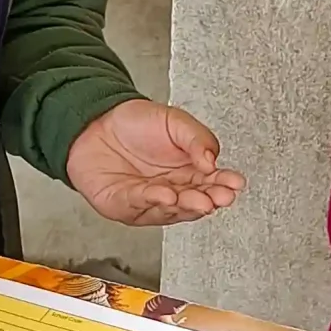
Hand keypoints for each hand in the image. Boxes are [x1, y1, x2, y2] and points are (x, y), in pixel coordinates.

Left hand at [64, 100, 244, 225]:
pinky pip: (139, 205)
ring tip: (199, 200)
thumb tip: (213, 162)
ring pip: (171, 210)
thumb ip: (198, 139)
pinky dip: (153, 201)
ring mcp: (149, 202)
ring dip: (186, 206)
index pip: (211, 182)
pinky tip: (167, 195)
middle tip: (221, 197)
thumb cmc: (135, 124)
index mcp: (188, 172)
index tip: (235, 183)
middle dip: (210, 200)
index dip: (224, 184)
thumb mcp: (175, 121)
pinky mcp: (123, 206)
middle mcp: (172, 190)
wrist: (96, 120)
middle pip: (195, 201)